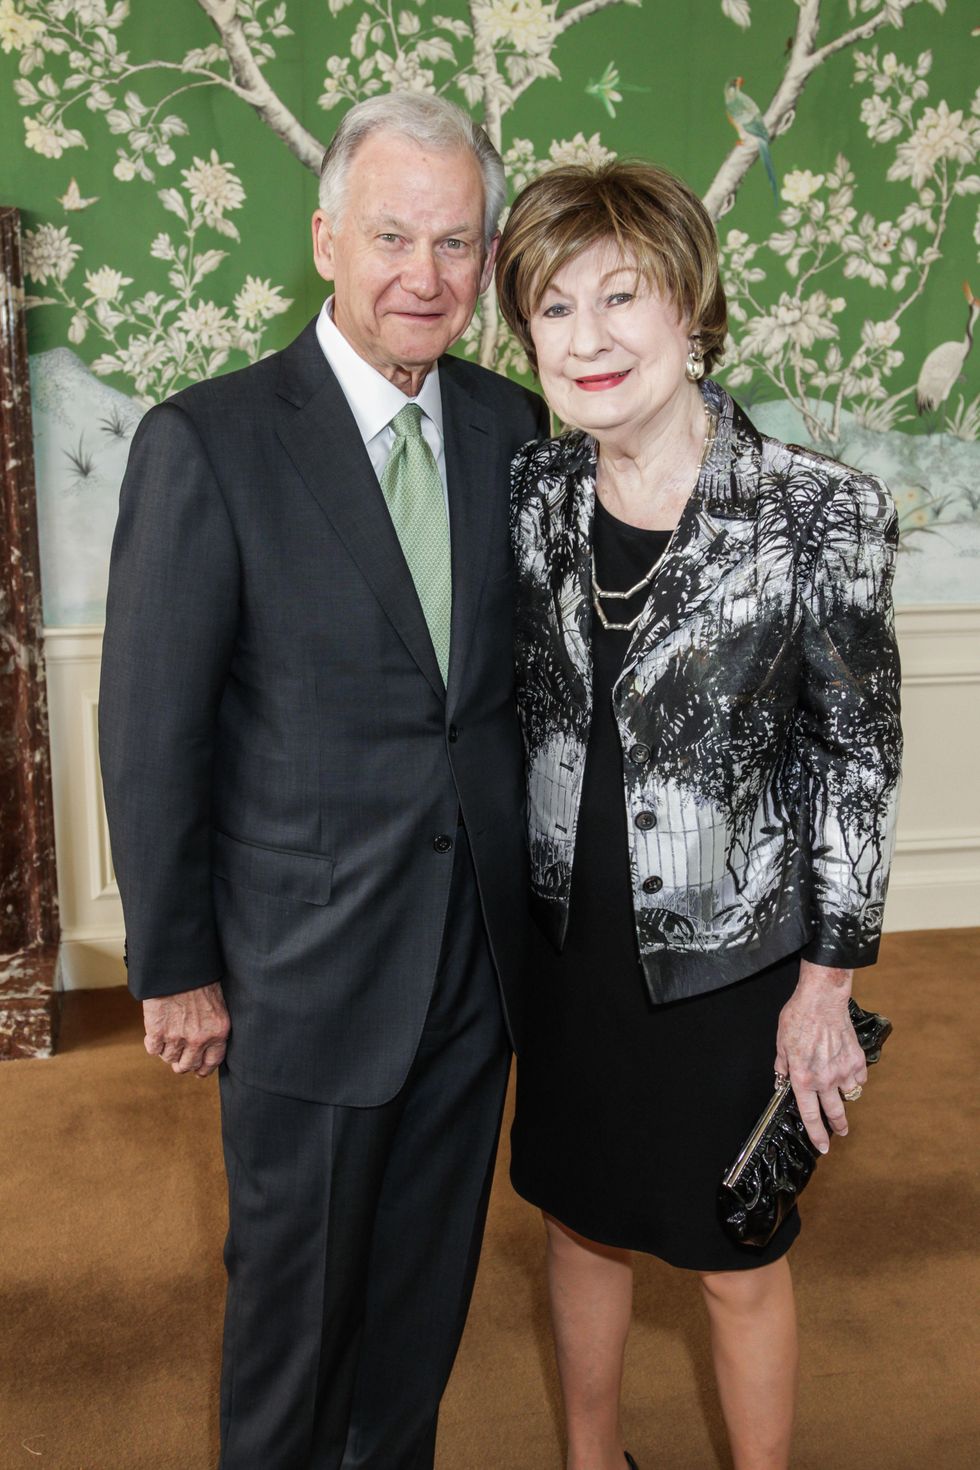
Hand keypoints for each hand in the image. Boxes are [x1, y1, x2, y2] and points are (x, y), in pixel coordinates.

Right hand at [143, 982, 230, 1078]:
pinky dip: (152, 1044)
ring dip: (166, 1051)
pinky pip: (153, 1050)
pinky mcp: (157, 1032)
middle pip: (188, 1066)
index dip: (203, 1069)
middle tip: (178, 1056)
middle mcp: (199, 1039)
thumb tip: (205, 1047)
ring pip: (168, 1058)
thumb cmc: (200, 980)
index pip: (212, 1063)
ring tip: (167, 1036)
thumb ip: (212, 1027)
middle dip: (182, 1063)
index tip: (197, 1069)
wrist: (179, 968)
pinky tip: (155, 1033)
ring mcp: (177, 1037)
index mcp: (218, 1032)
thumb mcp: (217, 1005)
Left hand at [775, 960, 866, 1153]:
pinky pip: (859, 1078)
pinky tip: (847, 1068)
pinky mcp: (857, 1060)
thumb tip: (781, 1079)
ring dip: (845, 1094)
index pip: (810, 1115)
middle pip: (834, 1112)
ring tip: (839, 1087)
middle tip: (841, 1132)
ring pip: (849, 1094)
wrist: (822, 1000)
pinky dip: (854, 1077)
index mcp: (802, 1079)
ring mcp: (843, 1071)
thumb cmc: (798, 1018)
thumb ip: (783, 1066)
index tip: (823, 1146)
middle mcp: (824, 1080)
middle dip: (838, 1126)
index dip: (817, 1134)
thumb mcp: (781, 1043)